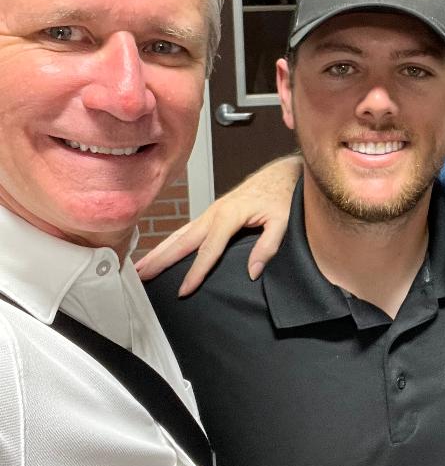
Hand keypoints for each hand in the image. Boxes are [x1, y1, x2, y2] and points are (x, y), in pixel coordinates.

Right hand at [135, 155, 302, 295]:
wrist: (281, 174)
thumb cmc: (282, 196)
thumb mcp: (283, 221)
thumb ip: (268, 246)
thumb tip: (252, 271)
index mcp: (229, 215)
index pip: (209, 249)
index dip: (195, 272)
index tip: (183, 290)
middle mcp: (214, 212)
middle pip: (183, 241)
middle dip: (161, 260)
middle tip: (141, 276)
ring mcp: (210, 212)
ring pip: (180, 235)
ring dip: (159, 251)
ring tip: (140, 268)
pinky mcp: (211, 214)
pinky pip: (186, 231)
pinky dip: (170, 243)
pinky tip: (161, 253)